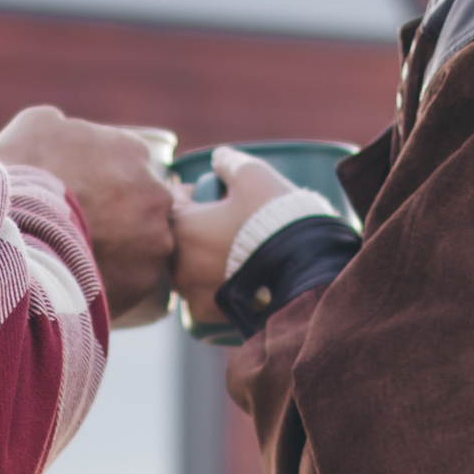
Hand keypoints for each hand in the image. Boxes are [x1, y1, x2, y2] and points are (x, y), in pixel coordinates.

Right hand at [0, 107, 175, 324]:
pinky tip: (90, 278)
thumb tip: (66, 132)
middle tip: (87, 227)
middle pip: (144, 205)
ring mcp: (156, 239)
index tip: (87, 195)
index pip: (131, 164)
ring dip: (124, 250)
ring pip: (144, 245)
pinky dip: (117, 281)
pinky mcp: (145, 280)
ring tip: (86, 257)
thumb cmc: (24, 173)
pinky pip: (135, 280)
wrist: (17, 232)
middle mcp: (156, 193)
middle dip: (121, 214)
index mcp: (135, 152)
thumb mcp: (37, 125)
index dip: (107, 180)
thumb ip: (65, 125)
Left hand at [170, 148, 295, 320]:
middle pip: (178, 239)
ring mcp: (191, 294)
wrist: (302, 271)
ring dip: (203, 258)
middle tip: (223, 221)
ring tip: (233, 249)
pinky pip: (204, 296)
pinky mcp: (208, 317)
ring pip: (189, 270)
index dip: (191, 192)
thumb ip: (230, 162)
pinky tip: (238, 276)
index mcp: (180, 227)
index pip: (172, 202)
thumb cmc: (274, 218)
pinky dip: (215, 285)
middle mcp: (177, 265)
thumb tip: (219, 157)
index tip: (210, 192)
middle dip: (195, 228)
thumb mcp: (253, 175)